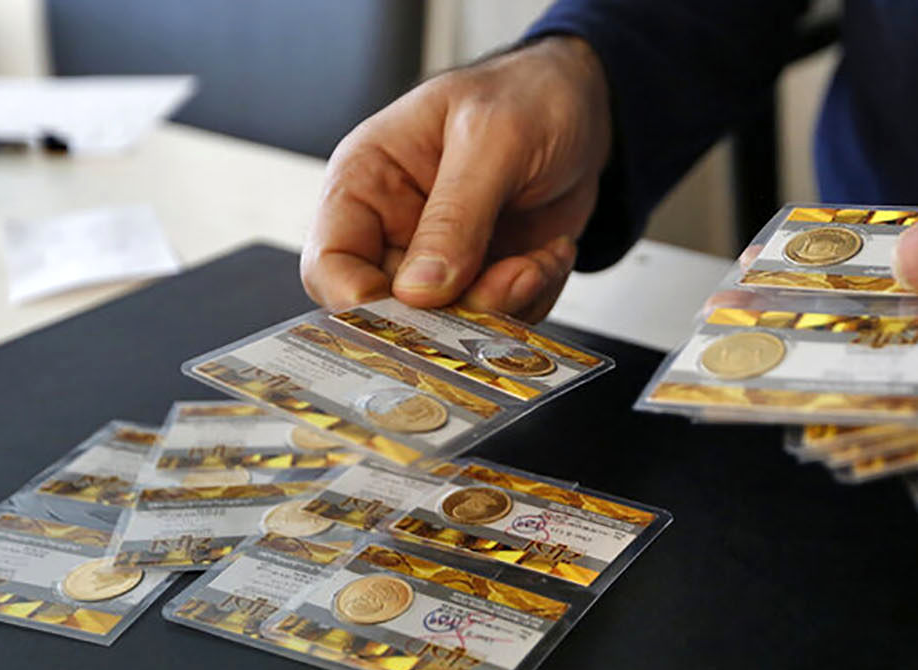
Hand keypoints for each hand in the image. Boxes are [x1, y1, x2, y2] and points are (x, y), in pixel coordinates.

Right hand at [300, 36, 611, 321]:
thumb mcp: (493, 140)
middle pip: (392, 310)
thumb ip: (455, 215)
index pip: (329, 263)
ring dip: (504, 303)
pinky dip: (533, 296)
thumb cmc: (529, 96)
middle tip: (507, 281)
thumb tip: (419, 290)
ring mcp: (443, 260)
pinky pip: (499, 320)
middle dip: (453, 311)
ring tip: (537, 260)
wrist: (587, 105)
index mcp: (368, 180)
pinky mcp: (487, 278)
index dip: (359, 301)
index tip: (416, 311)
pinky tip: (550, 253)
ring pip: (452, 326)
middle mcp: (396, 228)